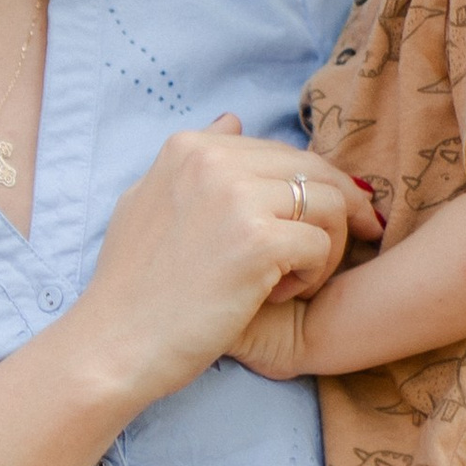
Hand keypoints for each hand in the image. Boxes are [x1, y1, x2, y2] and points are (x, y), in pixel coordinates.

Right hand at [68, 119, 375, 406]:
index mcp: (189, 147)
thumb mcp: (146, 202)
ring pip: (329, 204)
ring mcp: (236, 197)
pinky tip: (277, 295)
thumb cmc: (131, 289)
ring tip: (293, 279)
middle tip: (352, 244)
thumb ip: (192, 164)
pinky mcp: (259, 241)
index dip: (310, 187)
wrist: (113, 344)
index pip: (280, 152)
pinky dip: (313, 275)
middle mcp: (213, 160)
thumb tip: (232, 121)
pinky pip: (322, 246)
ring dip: (327, 246)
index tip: (324, 220)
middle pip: (315, 170)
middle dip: (340, 209)